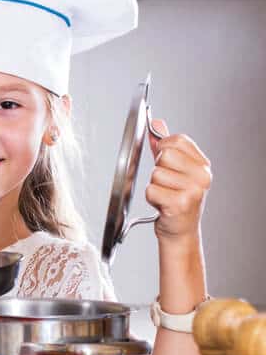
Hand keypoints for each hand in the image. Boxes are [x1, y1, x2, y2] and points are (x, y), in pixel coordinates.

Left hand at [145, 119, 212, 241]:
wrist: (180, 231)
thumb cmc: (176, 200)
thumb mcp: (174, 170)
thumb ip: (163, 146)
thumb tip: (157, 123)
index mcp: (203, 165)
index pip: (177, 140)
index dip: (163, 149)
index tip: (167, 164)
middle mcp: (203, 176)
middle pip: (165, 155)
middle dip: (158, 169)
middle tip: (167, 185)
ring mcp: (194, 190)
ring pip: (156, 173)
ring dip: (155, 186)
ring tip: (165, 196)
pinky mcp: (181, 204)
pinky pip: (151, 190)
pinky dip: (151, 198)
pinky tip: (162, 205)